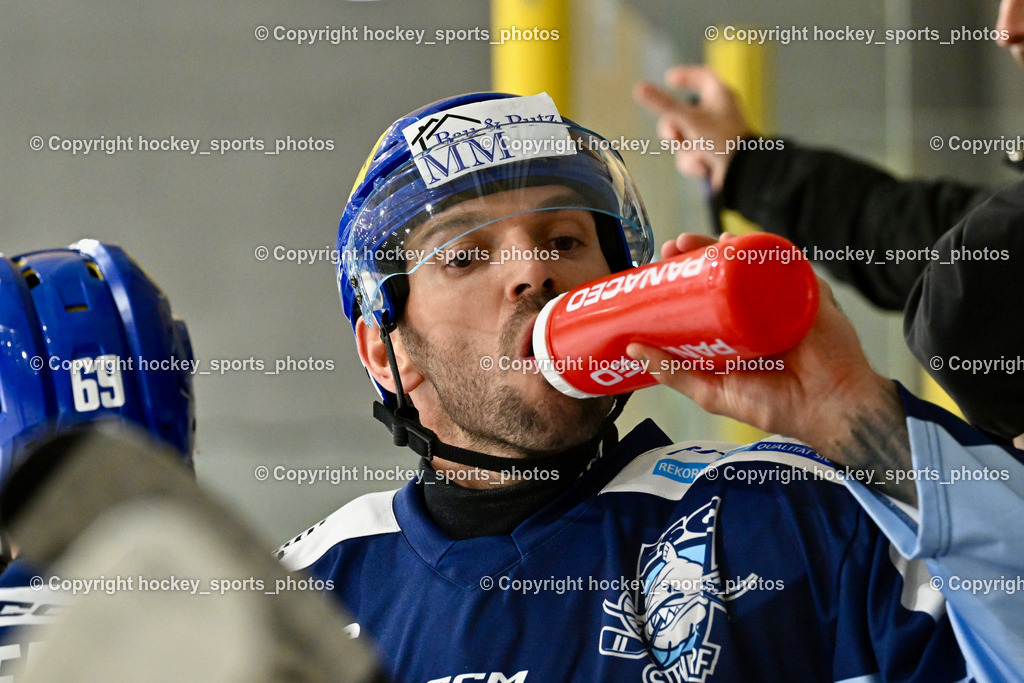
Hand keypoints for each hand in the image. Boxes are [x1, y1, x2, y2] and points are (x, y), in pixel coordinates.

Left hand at [626, 257, 914, 502]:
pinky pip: (782, 261)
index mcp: (731, 331)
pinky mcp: (804, 290)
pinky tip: (736, 242)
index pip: (701, 297)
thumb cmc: (773, 403)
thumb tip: (632, 349)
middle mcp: (753, 311)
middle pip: (722, 274)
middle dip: (694, 255)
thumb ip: (674, 373)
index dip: (679, 280)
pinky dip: (760, 247)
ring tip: (695, 241)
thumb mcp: (712, 390)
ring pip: (747, 263)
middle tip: (672, 248)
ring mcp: (778, 298)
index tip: (656, 268)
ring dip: (720, 246)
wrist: (826, 406)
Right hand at [634, 65, 751, 192]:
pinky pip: (689, 155)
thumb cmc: (723, 140)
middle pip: (681, 113)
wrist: (743, 176)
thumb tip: (638, 88)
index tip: (669, 79)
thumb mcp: (690, 120)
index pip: (703, 76)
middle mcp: (717, 113)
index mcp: (720, 96)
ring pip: (682, 138)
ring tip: (700, 156)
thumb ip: (663, 105)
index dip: (686, 75)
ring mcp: (713, 135)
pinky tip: (705, 167)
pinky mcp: (710, 155)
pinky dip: (693, 162)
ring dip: (686, 151)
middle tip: (673, 137)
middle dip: (673, 129)